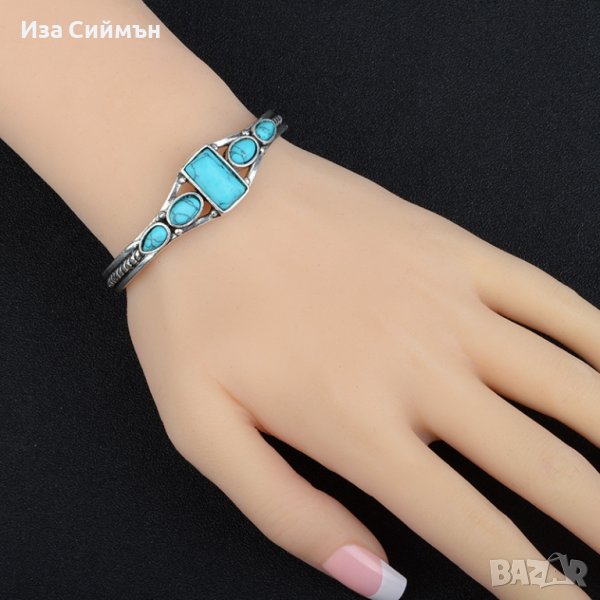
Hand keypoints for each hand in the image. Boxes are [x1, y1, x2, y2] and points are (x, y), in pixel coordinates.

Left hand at [125, 137, 598, 598]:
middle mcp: (421, 369)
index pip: (472, 530)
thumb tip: (377, 578)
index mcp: (359, 425)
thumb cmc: (193, 310)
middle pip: (544, 466)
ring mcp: (446, 302)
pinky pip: (548, 297)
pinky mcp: (452, 249)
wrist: (203, 192)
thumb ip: (288, 512)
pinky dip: (599, 338)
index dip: (533, 588)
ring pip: (568, 383)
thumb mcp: (202, 428)